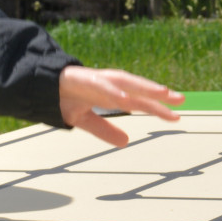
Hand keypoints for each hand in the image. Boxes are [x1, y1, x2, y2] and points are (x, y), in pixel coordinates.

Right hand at [58, 66, 184, 146]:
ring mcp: (97, 80)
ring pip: (125, 81)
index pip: (139, 101)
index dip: (158, 108)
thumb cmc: (65, 99)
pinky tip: (125, 98)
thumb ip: (104, 130)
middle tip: (181, 99)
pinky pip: (100, 84)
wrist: (39, 87)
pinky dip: (113, 90)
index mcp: (111, 95)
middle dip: (159, 93)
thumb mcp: (85, 120)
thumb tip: (126, 142)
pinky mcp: (83, 78)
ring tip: (162, 92)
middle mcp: (108, 85)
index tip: (176, 117)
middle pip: (138, 88)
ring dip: (143, 86)